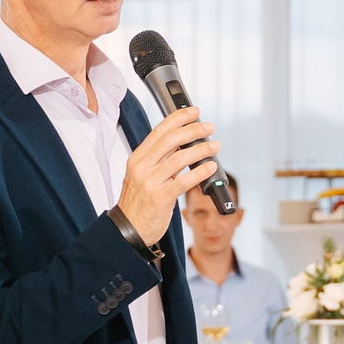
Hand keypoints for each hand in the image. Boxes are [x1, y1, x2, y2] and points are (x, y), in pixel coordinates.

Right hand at [117, 107, 221, 244]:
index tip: (193, 112)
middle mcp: (142, 168)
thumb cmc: (139, 204)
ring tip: (215, 145)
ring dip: (202, 149)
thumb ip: (159, 162)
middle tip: (209, 127)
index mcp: (138, 159)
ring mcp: (150, 182)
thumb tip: (184, 146)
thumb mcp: (143, 177)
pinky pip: (184, 181)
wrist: (128, 230)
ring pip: (179, 158)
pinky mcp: (160, 198)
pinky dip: (200, 172)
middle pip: (171, 140)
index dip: (178, 118)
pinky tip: (211, 167)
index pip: (159, 131)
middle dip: (193, 130)